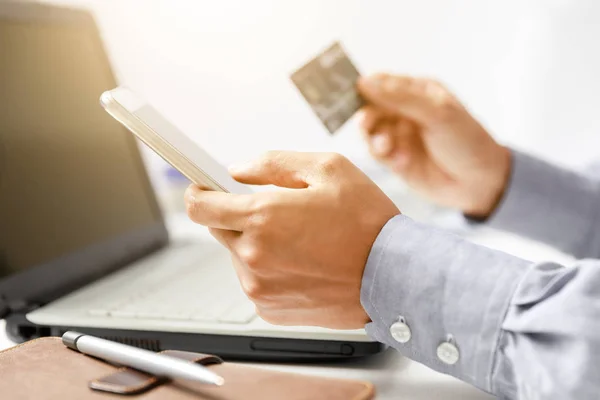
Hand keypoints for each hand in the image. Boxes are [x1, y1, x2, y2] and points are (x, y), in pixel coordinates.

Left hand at [184, 151, 399, 328]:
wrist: (394, 276)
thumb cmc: (367, 222)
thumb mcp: (328, 168)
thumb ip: (273, 163)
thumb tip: (239, 170)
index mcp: (262, 216)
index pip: (199, 206)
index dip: (198, 193)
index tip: (202, 188)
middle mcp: (253, 255)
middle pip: (220, 229)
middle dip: (241, 215)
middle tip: (279, 212)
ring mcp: (260, 287)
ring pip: (239, 255)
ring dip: (258, 244)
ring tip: (301, 241)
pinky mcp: (270, 309)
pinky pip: (256, 281)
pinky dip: (270, 270)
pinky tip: (304, 264)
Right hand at [357, 74, 510, 217]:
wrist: (481, 184)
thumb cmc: (466, 140)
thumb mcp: (437, 113)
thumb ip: (400, 98)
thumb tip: (363, 82)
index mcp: (418, 92)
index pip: (382, 83)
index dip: (365, 87)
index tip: (350, 92)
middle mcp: (405, 112)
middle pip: (371, 108)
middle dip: (368, 117)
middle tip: (367, 125)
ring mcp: (400, 137)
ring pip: (371, 133)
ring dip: (377, 139)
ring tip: (388, 148)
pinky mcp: (396, 160)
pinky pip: (378, 154)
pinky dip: (386, 156)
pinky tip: (402, 161)